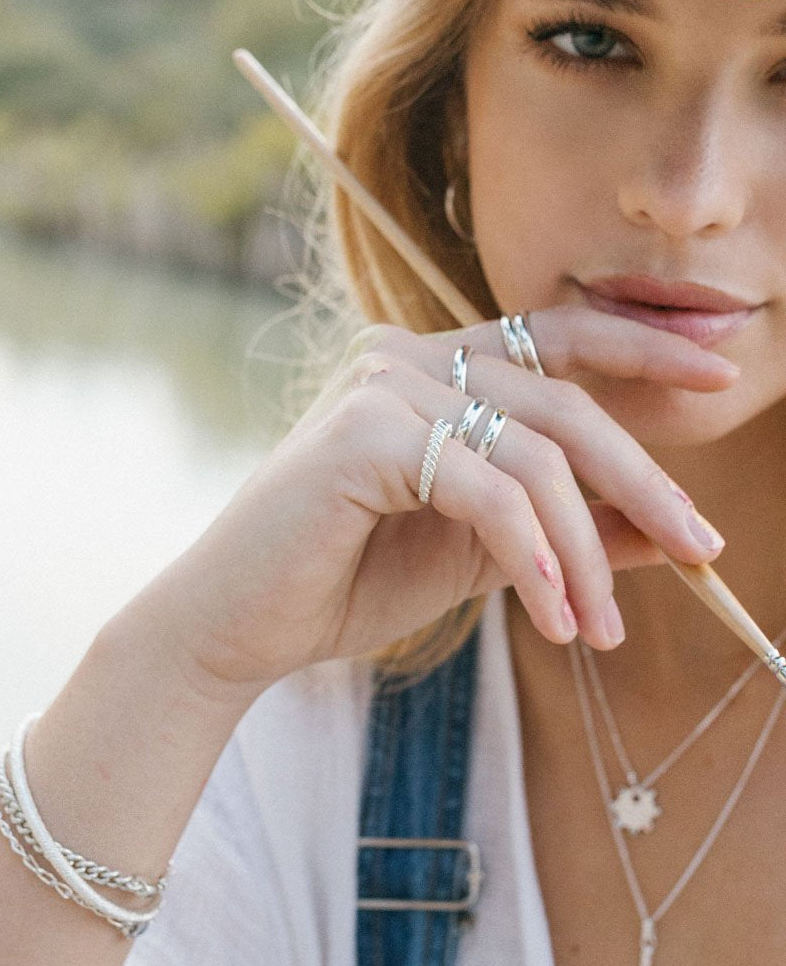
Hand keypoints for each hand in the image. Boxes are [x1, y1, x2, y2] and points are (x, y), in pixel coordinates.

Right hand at [152, 309, 733, 694]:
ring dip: (584, 551)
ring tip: (600, 629)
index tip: (722, 369)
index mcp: (434, 370)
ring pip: (534, 456)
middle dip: (645, 482)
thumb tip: (666, 532)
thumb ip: (565, 530)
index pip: (557, 336)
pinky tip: (552, 616)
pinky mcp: (362, 434)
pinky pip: (485, 492)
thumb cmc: (350, 583)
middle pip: (565, 405)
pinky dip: (533, 559)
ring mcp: (381, 386)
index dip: (644, 347)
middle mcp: (407, 358)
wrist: (242, 627)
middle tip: (703, 551)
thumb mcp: (483, 555)